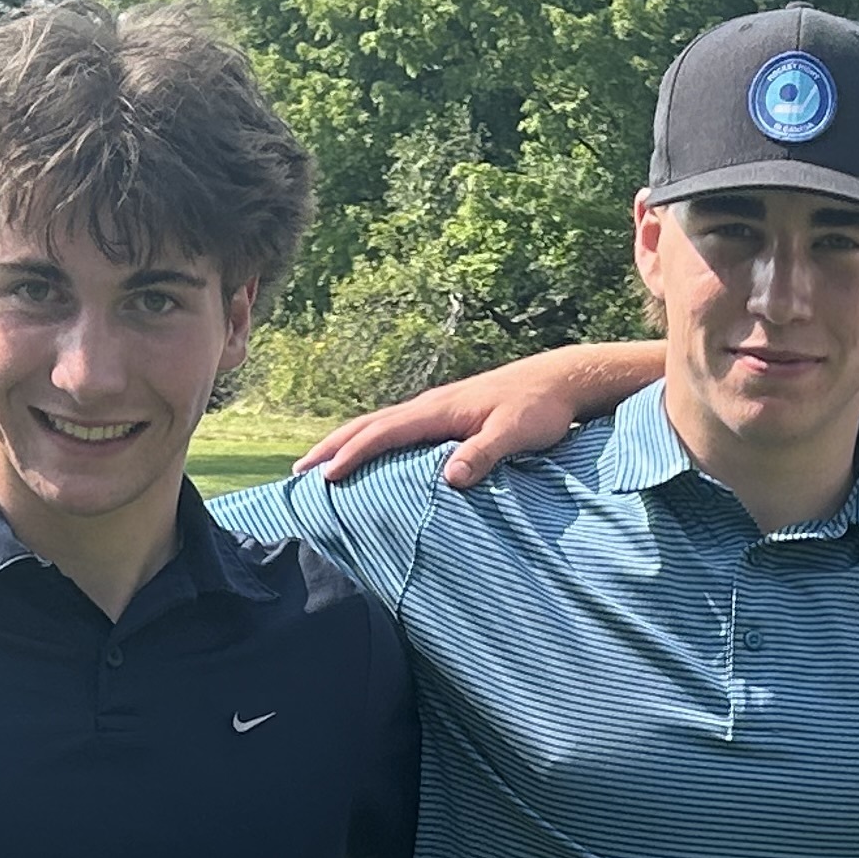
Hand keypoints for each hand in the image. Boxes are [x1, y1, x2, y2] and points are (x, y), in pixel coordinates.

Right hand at [298, 355, 597, 488]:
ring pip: (379, 424)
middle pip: (369, 425)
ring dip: (346, 442)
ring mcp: (435, 408)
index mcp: (438, 410)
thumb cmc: (539, 408)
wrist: (559, 379)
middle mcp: (430, 405)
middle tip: (299, 472)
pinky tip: (368, 455)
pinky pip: (396, 428)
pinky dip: (371, 440)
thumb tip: (449, 478)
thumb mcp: (516, 433)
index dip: (353, 454)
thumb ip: (483, 453)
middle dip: (332, 446)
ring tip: (320, 465)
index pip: (384, 432)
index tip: (325, 478)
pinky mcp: (445, 414)